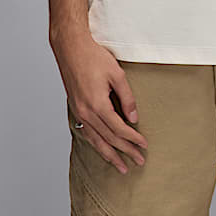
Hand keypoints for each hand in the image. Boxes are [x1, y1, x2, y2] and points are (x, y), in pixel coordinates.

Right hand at [51, 30, 147, 174]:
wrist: (71, 49)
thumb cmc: (94, 58)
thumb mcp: (117, 74)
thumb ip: (127, 97)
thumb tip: (133, 118)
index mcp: (97, 105)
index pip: (119, 129)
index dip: (133, 139)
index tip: (144, 146)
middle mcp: (86, 113)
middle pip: (108, 139)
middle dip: (125, 152)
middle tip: (138, 162)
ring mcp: (79, 113)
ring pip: (96, 141)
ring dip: (110, 155)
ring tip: (122, 166)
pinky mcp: (76, 110)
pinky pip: (88, 133)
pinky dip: (98, 145)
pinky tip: (104, 150)